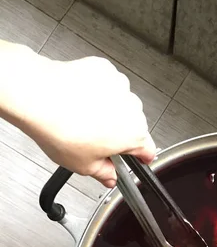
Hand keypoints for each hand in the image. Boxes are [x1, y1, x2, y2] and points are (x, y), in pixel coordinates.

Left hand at [2, 43, 154, 186]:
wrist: (38, 97)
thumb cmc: (61, 129)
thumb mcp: (83, 166)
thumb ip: (104, 173)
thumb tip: (109, 177)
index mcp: (134, 135)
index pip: (148, 151)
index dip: (140, 159)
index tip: (134, 160)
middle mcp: (133, 108)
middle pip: (134, 127)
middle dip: (120, 135)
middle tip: (97, 143)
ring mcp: (119, 86)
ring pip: (121, 104)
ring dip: (110, 112)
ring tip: (84, 120)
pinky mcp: (104, 69)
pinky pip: (107, 86)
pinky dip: (98, 93)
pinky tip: (81, 102)